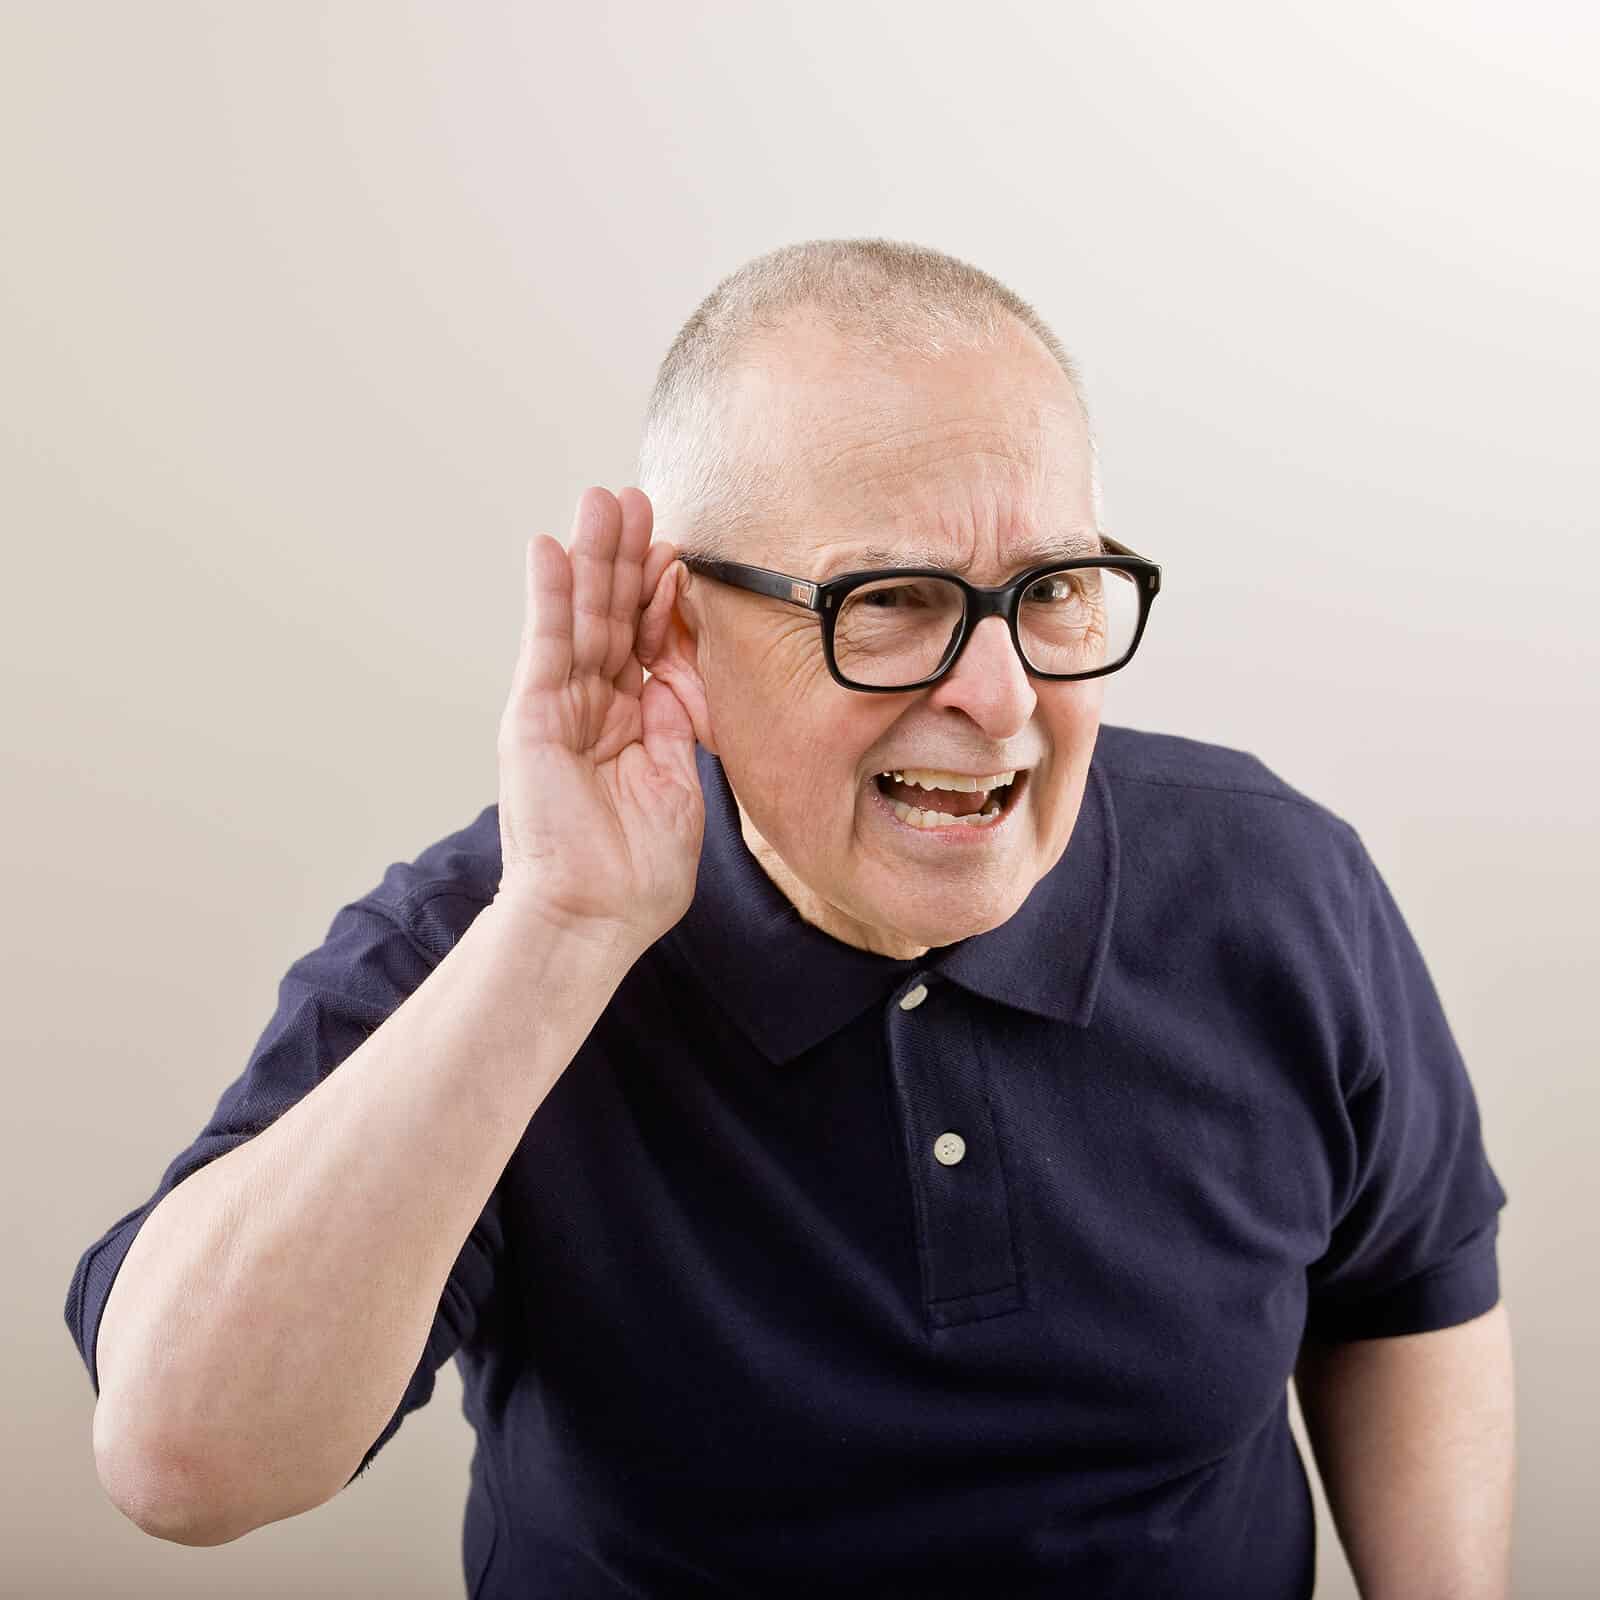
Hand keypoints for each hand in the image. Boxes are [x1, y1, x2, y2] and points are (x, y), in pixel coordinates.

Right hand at [495, 487, 703, 948]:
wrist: (596, 915)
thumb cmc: (637, 872)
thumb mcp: (678, 785)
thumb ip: (676, 726)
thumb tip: (674, 676)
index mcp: (630, 723)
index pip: (646, 642)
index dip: (660, 595)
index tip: (679, 548)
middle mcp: (592, 707)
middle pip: (611, 616)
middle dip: (625, 557)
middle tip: (637, 498)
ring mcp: (560, 708)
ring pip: (580, 617)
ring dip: (592, 557)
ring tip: (603, 500)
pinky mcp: (532, 716)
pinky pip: (543, 644)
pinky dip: (547, 596)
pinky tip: (552, 547)